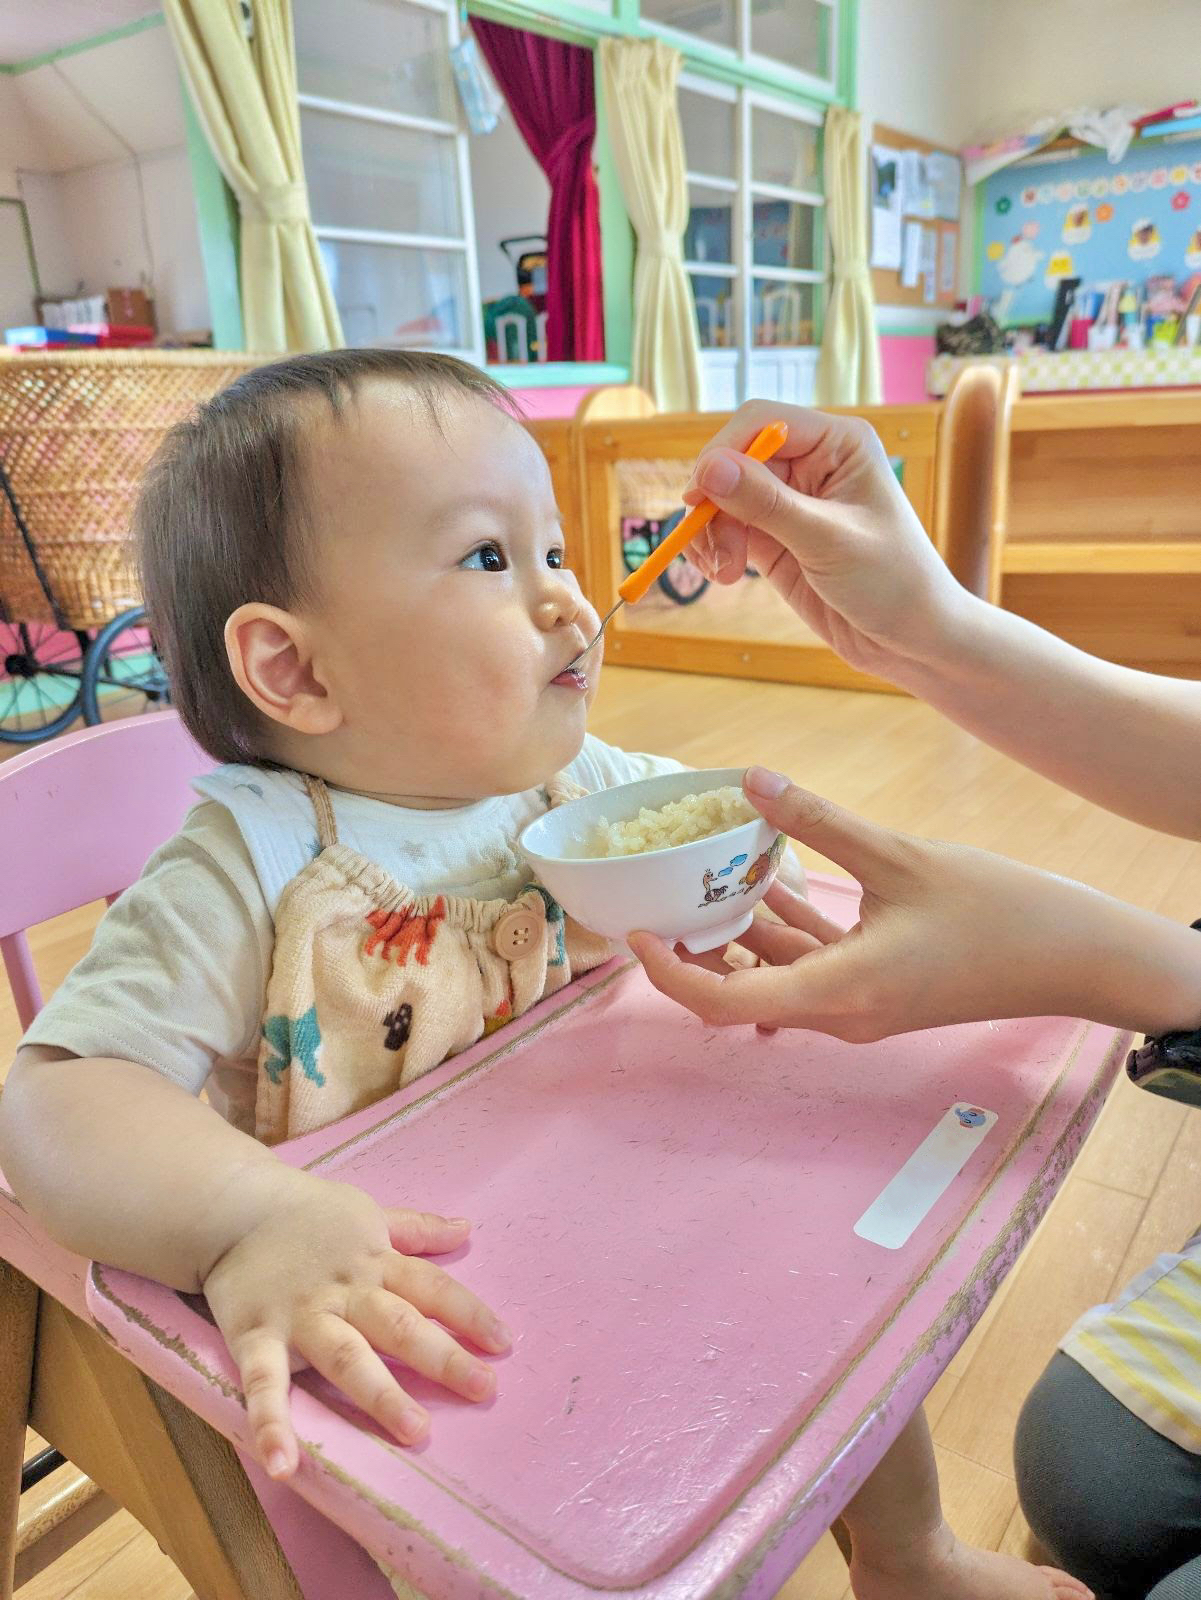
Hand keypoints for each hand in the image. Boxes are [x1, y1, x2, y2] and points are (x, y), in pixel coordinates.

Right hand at [202, 1170, 510, 1479]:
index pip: (431, 1288)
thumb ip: (417, 1230)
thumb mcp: (368, 1213)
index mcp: (374, 1262)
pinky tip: (284, 1465)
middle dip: (442, 1357)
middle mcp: (345, 1291)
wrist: (232, 1205)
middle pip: (399, 1325)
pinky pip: (264, 1384)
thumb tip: (467, 1229)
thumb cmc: (307, 1214)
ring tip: (416, 1430)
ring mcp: (301, 1316)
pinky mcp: (255, 1337)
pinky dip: (272, 1423)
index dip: (469, 1314)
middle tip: (485, 1389)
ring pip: (346, 1357)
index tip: (504, 1343)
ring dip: (380, 1394)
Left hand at [629, 768, 1200, 1041]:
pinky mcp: (876, 991)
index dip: (670, 975)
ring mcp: (859, 1007)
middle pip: (741, 992)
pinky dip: (785, 932)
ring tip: (702, 879)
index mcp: (840, 992)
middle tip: (657, 898)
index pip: (726, 1004)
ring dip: (740, 935)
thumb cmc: (997, 912)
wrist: (1073, 956)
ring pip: (776, 977)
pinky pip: (813, 966)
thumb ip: (819, 821)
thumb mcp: (898, 856)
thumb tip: (751, 779)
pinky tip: (770, 882)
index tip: (638, 935)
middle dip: (694, 948)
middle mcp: (841, 1013)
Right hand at [682, 400, 970, 684]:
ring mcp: (791, 501)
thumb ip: (766, 503)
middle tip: (714, 551)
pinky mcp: (776, 537)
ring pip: (723, 497)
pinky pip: (728, 528)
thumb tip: (708, 469)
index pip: (759, 422)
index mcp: (838, 443)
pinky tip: (722, 575)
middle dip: (714, 504)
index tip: (698, 499)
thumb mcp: (827, 540)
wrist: (911, 638)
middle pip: (732, 460)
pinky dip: (714, 548)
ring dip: (710, 532)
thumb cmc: (892, 581)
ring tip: (723, 573)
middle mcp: (811, 463)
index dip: (722, 453)